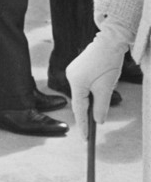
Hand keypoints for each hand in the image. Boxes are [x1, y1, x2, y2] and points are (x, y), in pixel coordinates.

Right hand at [66, 20, 131, 137]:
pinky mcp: (79, 67)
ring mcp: (74, 71)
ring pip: (83, 92)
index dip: (83, 125)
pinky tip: (103, 86)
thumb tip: (98, 122)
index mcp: (76, 83)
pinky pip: (84, 84)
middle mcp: (71, 76)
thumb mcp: (106, 89)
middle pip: (80, 100)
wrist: (110, 41)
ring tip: (104, 97)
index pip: (79, 109)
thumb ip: (101, 107)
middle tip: (92, 130)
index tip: (85, 140)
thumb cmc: (108, 64)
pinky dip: (92, 90)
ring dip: (92, 99)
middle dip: (88, 113)